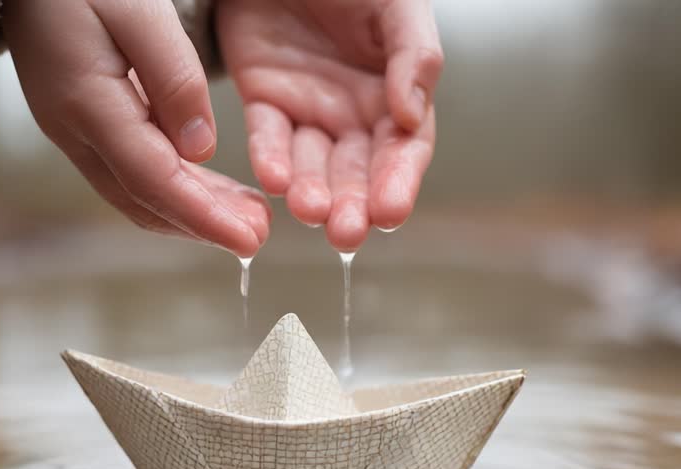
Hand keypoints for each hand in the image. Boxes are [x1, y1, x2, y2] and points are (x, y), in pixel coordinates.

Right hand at [3, 0, 270, 257]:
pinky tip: (209, 191)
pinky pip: (130, 172)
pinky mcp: (81, 125)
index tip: (248, 240)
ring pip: (137, 194)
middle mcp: (74, 131)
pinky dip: (173, 190)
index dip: (203, 216)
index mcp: (88, 105)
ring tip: (245, 219)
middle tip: (258, 236)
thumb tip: (201, 150)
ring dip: (191, 213)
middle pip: (145, 200)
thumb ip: (173, 79)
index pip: (153, 180)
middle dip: (202, 226)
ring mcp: (73, 132)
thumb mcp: (139, 11)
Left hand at [218, 0, 441, 250]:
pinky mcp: (266, 100)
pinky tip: (272, 180)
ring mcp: (310, 110)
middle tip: (344, 233)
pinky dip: (270, 160)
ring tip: (307, 210)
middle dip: (352, 205)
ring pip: (312, 166)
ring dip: (311, 193)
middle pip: (357, 173)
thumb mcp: (398, 5)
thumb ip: (414, 55)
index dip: (398, 183)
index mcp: (396, 95)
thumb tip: (410, 113)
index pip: (403, 152)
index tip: (389, 214)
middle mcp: (354, 113)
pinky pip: (268, 138)